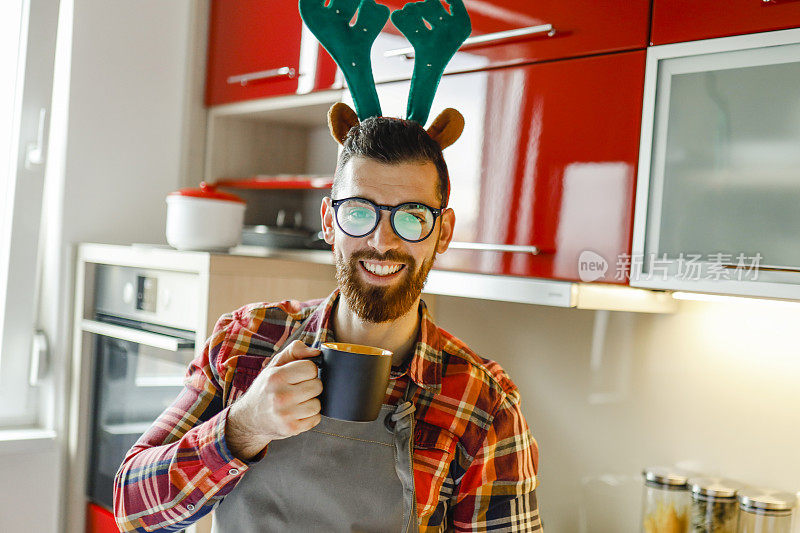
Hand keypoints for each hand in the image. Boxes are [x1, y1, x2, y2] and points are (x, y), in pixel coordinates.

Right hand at [226, 340, 322, 460]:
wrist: (249, 419)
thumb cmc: (266, 388)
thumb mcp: (274, 365)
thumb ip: (295, 350)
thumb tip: (316, 352)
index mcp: (276, 377)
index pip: (311, 368)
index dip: (308, 371)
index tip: (299, 376)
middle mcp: (280, 396)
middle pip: (317, 385)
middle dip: (311, 386)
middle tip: (298, 389)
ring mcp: (285, 414)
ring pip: (318, 404)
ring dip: (311, 402)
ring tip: (297, 402)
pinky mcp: (291, 429)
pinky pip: (316, 419)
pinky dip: (310, 416)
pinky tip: (297, 413)